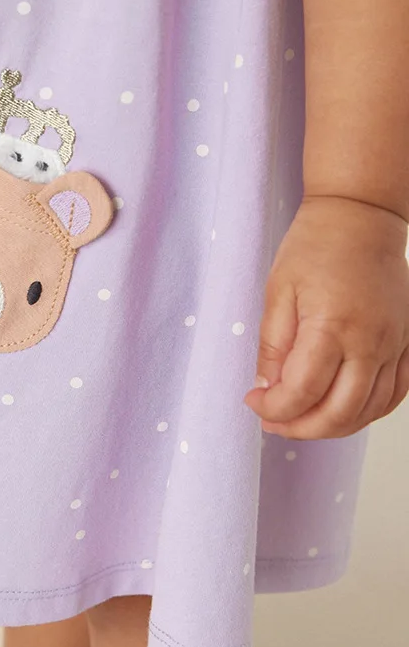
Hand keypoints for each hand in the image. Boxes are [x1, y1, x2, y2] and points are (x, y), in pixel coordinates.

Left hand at [244, 195, 408, 438]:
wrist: (360, 219)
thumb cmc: (314, 248)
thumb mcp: (277, 294)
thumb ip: (273, 346)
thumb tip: (267, 388)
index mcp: (332, 326)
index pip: (302, 392)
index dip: (273, 408)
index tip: (253, 401)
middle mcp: (371, 342)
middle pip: (339, 413)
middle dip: (300, 428)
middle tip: (272, 421)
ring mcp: (396, 345)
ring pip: (369, 411)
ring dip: (331, 427)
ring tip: (299, 420)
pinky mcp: (408, 344)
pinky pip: (393, 395)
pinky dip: (365, 412)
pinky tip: (338, 410)